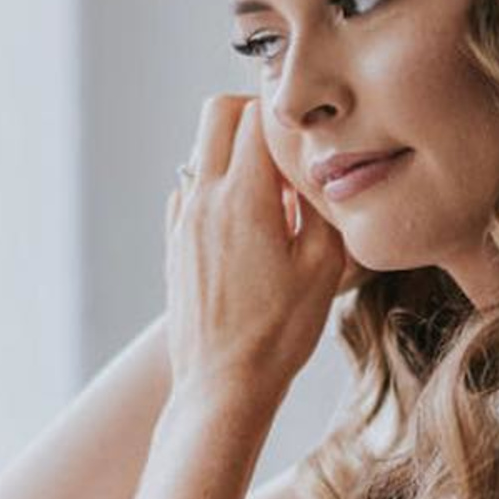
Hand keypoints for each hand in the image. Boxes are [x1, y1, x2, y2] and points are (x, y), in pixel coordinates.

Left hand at [164, 94, 361, 407]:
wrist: (222, 386)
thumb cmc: (278, 332)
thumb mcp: (324, 266)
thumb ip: (319, 204)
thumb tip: (314, 168)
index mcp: (243, 196)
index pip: (256, 113)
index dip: (287, 114)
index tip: (309, 134)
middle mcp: (203, 198)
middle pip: (216, 113)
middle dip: (251, 114)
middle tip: (286, 148)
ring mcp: (182, 221)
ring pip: (201, 150)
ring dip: (233, 153)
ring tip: (271, 194)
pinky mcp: (174, 245)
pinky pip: (190, 190)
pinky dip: (215, 189)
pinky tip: (244, 225)